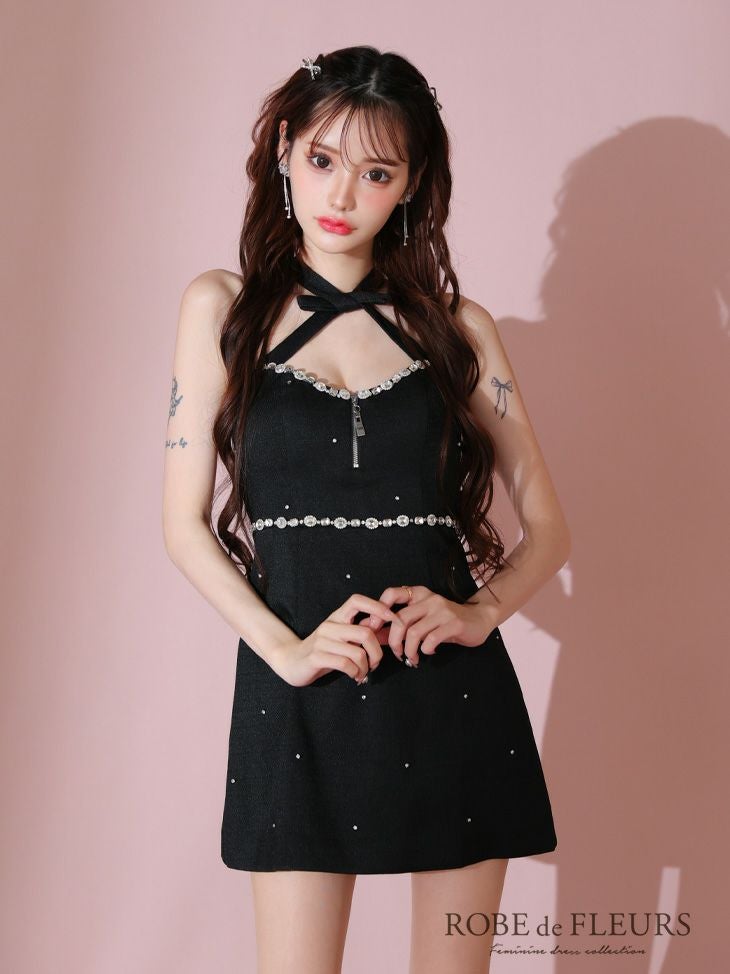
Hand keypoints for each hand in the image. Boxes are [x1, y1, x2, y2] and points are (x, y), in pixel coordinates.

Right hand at [268, 593, 399, 687]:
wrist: (292, 661)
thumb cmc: (323, 651)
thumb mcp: (344, 640)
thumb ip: (364, 634)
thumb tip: (391, 631)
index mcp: (337, 617)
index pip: (357, 600)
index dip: (377, 607)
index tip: (393, 619)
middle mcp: (330, 625)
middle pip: (365, 632)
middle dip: (377, 653)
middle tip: (375, 664)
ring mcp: (322, 640)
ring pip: (358, 652)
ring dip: (366, 667)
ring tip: (363, 673)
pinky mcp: (317, 657)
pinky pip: (345, 664)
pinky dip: (355, 673)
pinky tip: (354, 677)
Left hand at [360, 585, 496, 666]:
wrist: (479, 619)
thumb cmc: (445, 622)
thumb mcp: (422, 621)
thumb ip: (399, 627)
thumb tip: (373, 636)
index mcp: (418, 594)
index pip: (392, 593)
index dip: (378, 610)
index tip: (374, 628)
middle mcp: (429, 599)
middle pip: (400, 619)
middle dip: (393, 640)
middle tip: (397, 654)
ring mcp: (442, 611)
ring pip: (414, 632)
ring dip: (409, 650)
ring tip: (412, 658)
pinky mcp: (454, 623)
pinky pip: (431, 640)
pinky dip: (425, 650)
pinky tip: (428, 652)